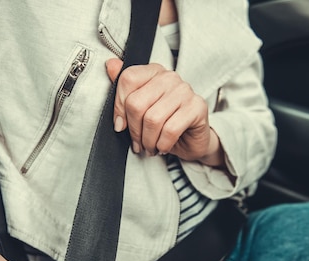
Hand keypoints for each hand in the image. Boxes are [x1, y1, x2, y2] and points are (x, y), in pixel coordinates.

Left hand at [106, 58, 223, 166]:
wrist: (191, 140)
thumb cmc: (164, 124)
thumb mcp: (140, 110)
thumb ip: (124, 89)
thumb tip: (110, 66)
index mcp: (153, 72)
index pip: (128, 79)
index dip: (119, 107)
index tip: (120, 125)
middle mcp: (169, 77)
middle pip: (136, 103)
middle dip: (133, 130)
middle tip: (137, 143)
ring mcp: (185, 90)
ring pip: (152, 119)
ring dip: (148, 141)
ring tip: (149, 147)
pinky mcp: (197, 107)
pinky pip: (170, 129)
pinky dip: (162, 144)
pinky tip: (162, 147)